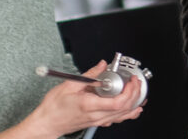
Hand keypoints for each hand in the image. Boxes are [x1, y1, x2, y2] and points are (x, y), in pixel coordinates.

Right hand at [21, 60, 143, 136]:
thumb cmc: (55, 106)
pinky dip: (128, 114)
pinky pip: (117, 120)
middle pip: (124, 109)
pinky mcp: (97, 122)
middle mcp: (96, 115)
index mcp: (90, 105)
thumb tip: (102, 65)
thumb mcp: (70, 84)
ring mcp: (98, 121)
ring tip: (139, 93)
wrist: (48, 122)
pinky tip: (133, 109)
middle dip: (135, 94)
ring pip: (123, 116)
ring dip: (134, 104)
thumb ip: (90, 75)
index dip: (129, 92)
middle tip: (136, 83)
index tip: (131, 81)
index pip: (117, 103)